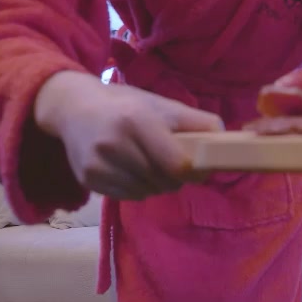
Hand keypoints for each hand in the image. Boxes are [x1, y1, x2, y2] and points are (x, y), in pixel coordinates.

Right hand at [34, 70, 223, 200]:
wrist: (74, 108)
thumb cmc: (129, 105)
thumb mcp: (165, 106)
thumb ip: (199, 123)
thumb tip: (227, 144)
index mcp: (138, 121)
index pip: (178, 165)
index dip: (195, 171)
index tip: (199, 167)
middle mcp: (114, 144)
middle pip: (164, 181)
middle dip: (177, 177)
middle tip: (174, 163)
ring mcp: (98, 164)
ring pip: (148, 192)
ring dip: (158, 184)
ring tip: (151, 163)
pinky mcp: (89, 180)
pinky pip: (130, 196)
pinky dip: (139, 188)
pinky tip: (133, 170)